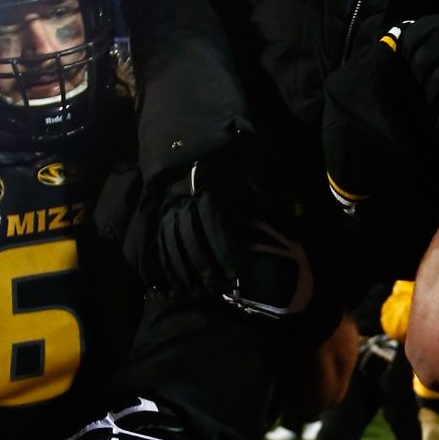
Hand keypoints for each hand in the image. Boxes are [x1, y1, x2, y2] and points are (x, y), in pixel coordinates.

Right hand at [146, 150, 260, 300]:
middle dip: (207, 268)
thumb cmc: (227, 159)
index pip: (214, 223)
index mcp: (207, 188)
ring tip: (201, 294)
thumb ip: (262, 187)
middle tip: (222, 290)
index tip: (239, 271)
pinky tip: (178, 285)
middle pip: (191, 240)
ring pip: (173, 245)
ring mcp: (169, 210)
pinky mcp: (160, 216)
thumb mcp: (249, 165)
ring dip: (186, 273)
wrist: (194, 146)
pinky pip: (160, 243)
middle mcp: (184, 201)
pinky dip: (168, 266)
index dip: (226, 249)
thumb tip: (277, 211)